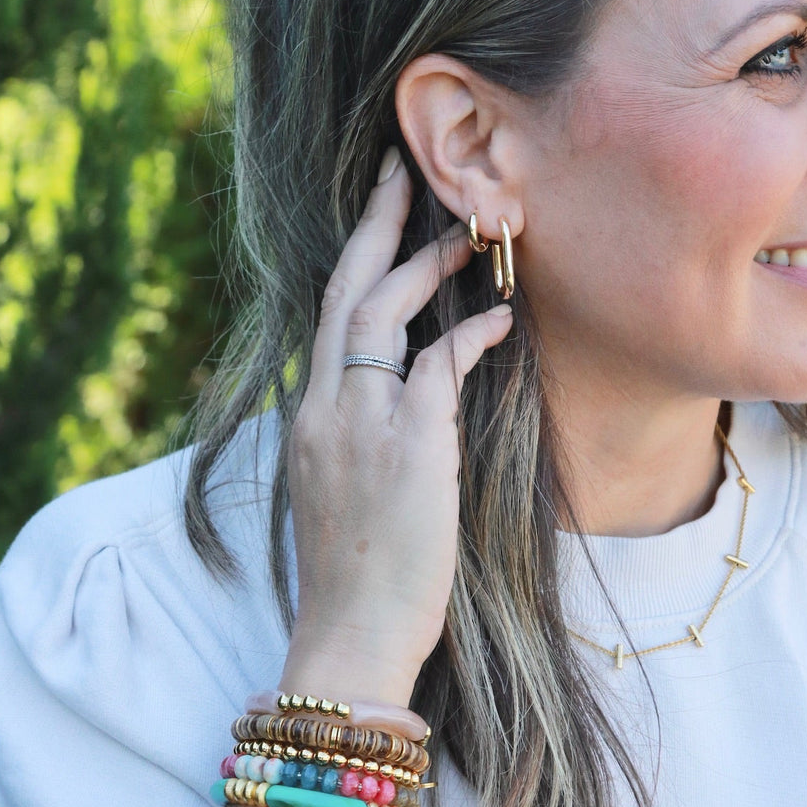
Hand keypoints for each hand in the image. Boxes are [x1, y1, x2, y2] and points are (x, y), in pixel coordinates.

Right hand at [278, 147, 512, 705]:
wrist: (351, 634)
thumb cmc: (353, 570)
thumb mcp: (338, 487)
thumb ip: (356, 430)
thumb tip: (401, 396)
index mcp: (308, 416)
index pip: (329, 317)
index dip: (353, 260)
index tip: (376, 218)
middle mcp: (325, 407)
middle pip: (345, 292)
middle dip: (374, 225)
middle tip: (402, 172)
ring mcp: (360, 423)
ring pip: (383, 313)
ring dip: (426, 266)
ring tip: (467, 233)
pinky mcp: (407, 445)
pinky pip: (437, 365)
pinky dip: (469, 334)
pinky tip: (498, 318)